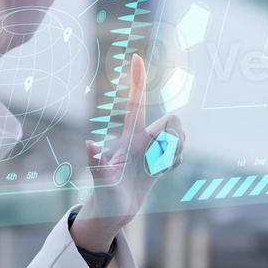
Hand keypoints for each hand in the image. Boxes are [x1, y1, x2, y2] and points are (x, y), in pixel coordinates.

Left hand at [71, 53, 184, 249]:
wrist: (113, 211)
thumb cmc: (104, 196)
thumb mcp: (101, 180)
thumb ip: (97, 162)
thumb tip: (89, 143)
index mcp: (129, 137)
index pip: (135, 104)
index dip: (137, 81)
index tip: (136, 56)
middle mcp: (141, 138)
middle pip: (171, 122)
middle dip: (174, 137)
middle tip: (158, 159)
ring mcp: (152, 148)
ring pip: (178, 138)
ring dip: (175, 152)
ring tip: (156, 169)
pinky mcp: (159, 160)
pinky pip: (178, 154)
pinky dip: (173, 163)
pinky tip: (158, 173)